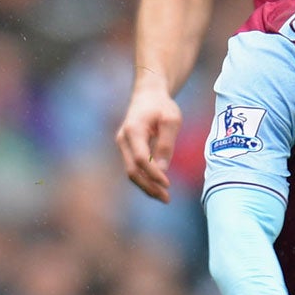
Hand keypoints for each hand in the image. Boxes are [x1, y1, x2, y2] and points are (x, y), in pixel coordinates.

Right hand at [116, 78, 182, 202]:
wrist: (148, 95)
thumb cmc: (162, 106)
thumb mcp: (171, 120)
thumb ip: (166, 144)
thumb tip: (162, 169)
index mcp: (133, 130)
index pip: (141, 159)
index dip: (153, 174)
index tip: (168, 184)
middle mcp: (123, 139)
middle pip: (132, 170)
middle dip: (149, 186)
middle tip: (166, 198)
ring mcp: (123, 145)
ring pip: (131, 172)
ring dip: (147, 186)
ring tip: (164, 198)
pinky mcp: (127, 149)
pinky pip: (134, 168)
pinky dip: (145, 179)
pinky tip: (158, 188)